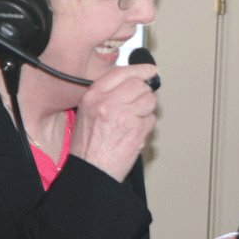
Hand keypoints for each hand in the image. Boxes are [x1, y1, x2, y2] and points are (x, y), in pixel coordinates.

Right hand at [69, 64, 158, 180]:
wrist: (91, 170)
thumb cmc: (88, 144)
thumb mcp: (86, 111)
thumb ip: (106, 94)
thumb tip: (132, 81)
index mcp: (93, 96)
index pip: (121, 73)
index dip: (139, 69)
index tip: (150, 70)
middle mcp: (109, 103)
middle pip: (139, 85)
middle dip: (144, 91)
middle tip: (140, 100)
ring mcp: (125, 116)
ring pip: (149, 100)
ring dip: (147, 108)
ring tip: (135, 118)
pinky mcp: (138, 130)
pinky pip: (152, 119)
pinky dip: (147, 125)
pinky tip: (135, 132)